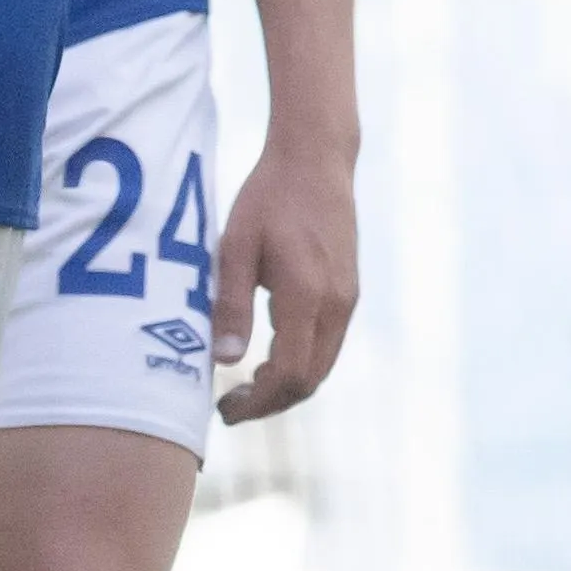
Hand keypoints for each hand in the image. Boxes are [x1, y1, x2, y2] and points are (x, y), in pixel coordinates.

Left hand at [213, 134, 359, 422]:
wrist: (316, 161)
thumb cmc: (268, 198)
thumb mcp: (236, 245)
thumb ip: (230, 303)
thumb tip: (223, 362)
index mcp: (307, 297)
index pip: (290, 375)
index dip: (259, 402)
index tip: (226, 409)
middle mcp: (336, 306)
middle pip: (309, 380)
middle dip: (270, 401)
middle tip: (229, 407)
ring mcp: (347, 301)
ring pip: (320, 364)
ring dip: (285, 384)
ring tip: (243, 388)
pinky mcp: (347, 293)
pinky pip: (325, 344)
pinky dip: (298, 362)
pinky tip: (266, 356)